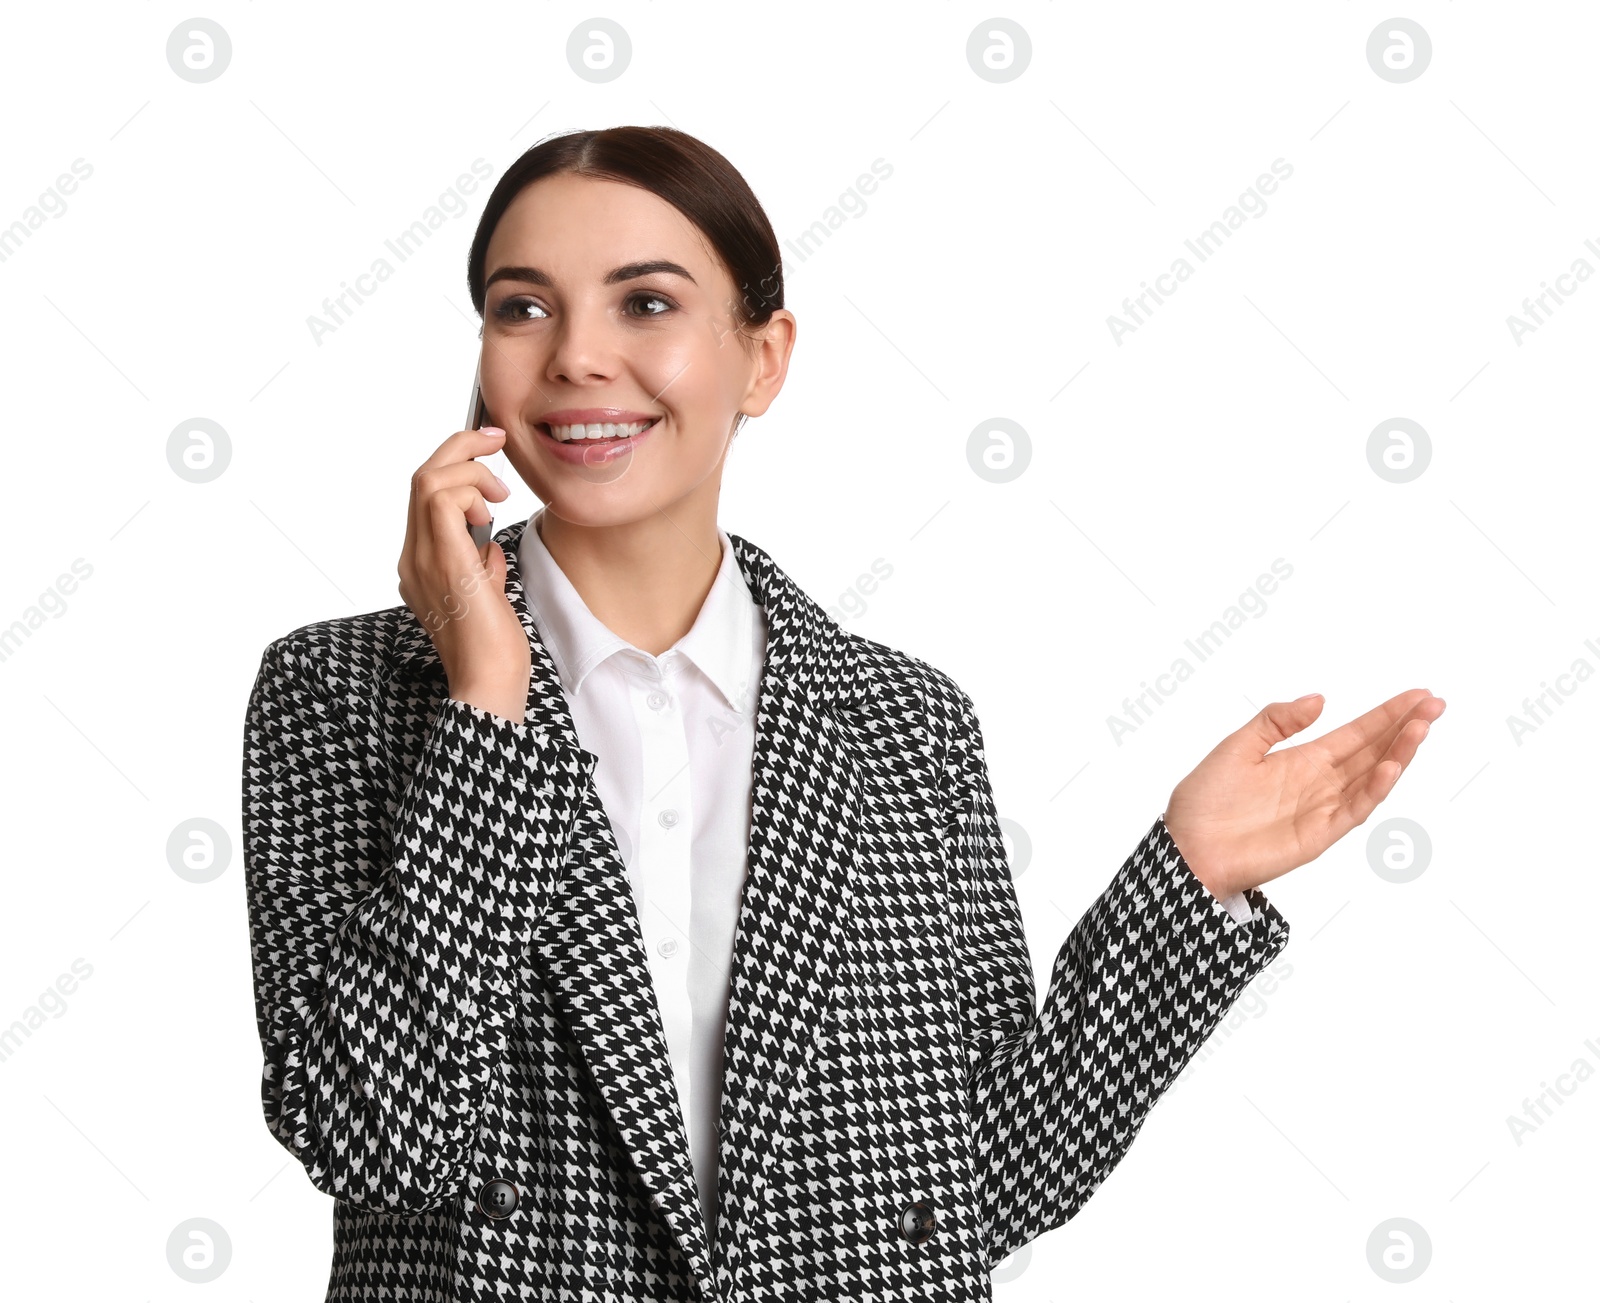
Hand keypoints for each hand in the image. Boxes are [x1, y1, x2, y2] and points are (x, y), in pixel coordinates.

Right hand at [396, 426, 529, 721]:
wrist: (488, 682)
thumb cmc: (492, 649)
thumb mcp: (486, 595)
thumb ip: (479, 565)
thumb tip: (486, 542)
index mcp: (421, 563)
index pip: (427, 496)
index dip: (456, 465)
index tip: (488, 452)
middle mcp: (413, 557)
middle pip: (422, 477)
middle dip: (460, 447)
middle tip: (495, 439)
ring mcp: (422, 558)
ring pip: (428, 479)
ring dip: (469, 469)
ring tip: (499, 493)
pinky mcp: (443, 561)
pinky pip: (441, 499)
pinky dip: (469, 491)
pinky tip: (488, 512)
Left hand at [1163, 688, 1445, 899]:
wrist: (1186, 850)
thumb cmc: (1204, 802)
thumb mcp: (1237, 747)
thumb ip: (1276, 721)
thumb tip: (1320, 699)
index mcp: (1302, 760)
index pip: (1356, 733)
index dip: (1386, 714)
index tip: (1418, 694)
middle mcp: (1320, 783)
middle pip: (1373, 751)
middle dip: (1404, 727)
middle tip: (1436, 702)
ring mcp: (1322, 809)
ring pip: (1371, 777)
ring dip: (1398, 752)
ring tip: (1421, 726)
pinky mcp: (1318, 835)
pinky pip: (1353, 809)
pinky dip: (1374, 789)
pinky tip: (1390, 766)